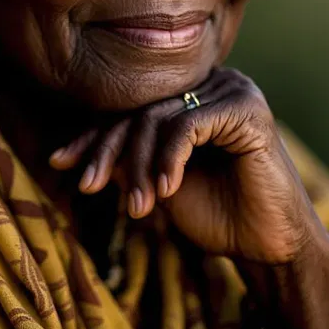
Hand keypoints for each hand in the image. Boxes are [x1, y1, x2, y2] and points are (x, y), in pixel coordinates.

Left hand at [50, 67, 328, 328]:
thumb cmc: (216, 213)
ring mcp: (231, 89)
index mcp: (192, 93)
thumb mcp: (158, 182)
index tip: (60, 160)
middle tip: (86, 185)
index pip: (134, 107)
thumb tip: (79, 148)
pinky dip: (170, 159)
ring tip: (137, 207)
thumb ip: (129, 157)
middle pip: (141, 108)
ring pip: (160, 116)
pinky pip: (189, 124)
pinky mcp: (246, 107)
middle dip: (108, 149)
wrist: (268, 246)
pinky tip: (164, 193)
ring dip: (139, 164)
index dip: (96, 135)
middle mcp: (211, 82)